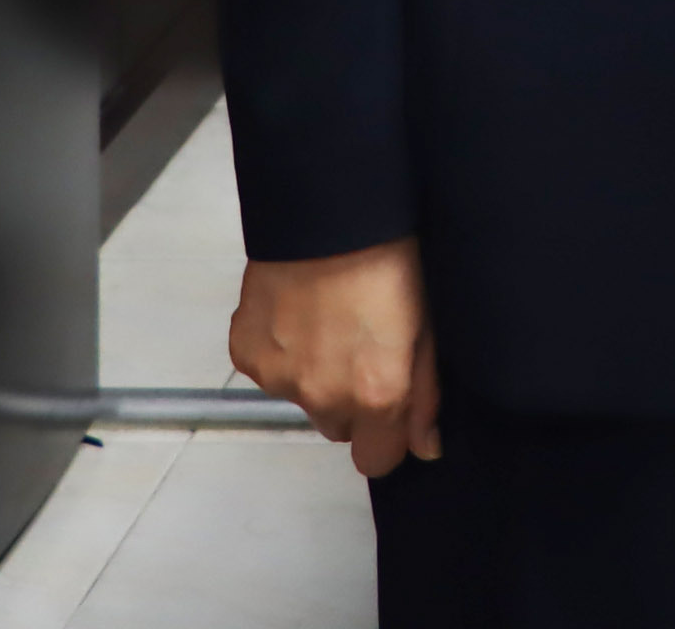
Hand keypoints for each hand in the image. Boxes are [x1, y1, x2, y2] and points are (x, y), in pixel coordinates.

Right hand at [231, 236, 439, 474]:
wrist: (328, 214)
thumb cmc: (390, 256)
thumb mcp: (427, 323)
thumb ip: (426, 394)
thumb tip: (426, 445)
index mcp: (377, 394)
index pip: (377, 461)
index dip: (388, 437)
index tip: (393, 408)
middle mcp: (323, 397)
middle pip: (340, 428)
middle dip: (353, 402)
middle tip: (364, 350)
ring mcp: (279, 378)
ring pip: (303, 398)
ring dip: (317, 375)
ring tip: (332, 321)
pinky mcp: (246, 354)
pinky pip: (269, 372)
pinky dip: (284, 353)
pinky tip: (301, 313)